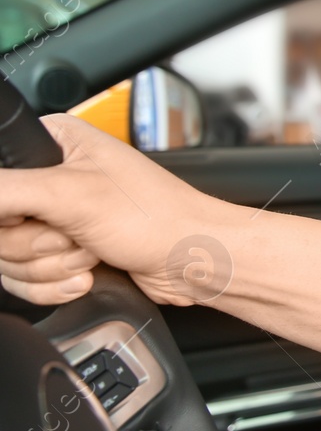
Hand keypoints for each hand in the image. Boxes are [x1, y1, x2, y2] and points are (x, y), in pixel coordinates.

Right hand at [0, 114, 231, 306]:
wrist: (192, 260)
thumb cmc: (157, 217)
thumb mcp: (69, 194)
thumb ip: (6, 191)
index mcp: (53, 144)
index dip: (8, 211)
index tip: (34, 216)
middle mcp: (51, 178)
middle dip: (38, 245)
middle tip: (76, 234)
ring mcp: (56, 219)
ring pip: (9, 258)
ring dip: (51, 267)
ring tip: (91, 252)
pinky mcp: (63, 253)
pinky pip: (27, 280)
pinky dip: (55, 285)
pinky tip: (88, 275)